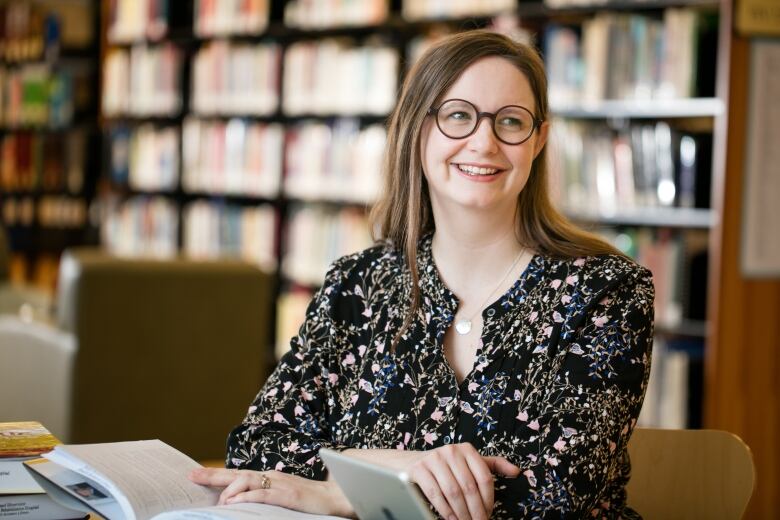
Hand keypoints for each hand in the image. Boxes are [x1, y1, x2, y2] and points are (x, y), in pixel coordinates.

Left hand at [188, 467, 353, 517]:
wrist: (336, 497)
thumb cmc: (308, 499)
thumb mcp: (281, 496)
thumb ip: (262, 496)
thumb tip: (237, 502)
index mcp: (268, 478)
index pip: (236, 474)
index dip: (214, 474)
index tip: (193, 474)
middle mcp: (271, 477)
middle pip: (237, 473)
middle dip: (212, 475)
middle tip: (191, 476)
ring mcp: (280, 484)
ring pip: (248, 481)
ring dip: (230, 489)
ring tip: (218, 500)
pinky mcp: (289, 495)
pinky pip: (264, 494)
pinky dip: (248, 497)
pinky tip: (236, 502)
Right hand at [405, 443, 518, 519]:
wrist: (409, 463)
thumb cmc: (444, 466)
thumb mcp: (469, 462)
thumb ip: (493, 465)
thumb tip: (517, 471)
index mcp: (467, 449)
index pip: (484, 477)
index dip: (488, 500)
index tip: (489, 514)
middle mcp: (451, 451)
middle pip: (469, 487)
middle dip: (475, 511)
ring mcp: (434, 458)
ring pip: (453, 492)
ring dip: (461, 513)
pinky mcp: (419, 468)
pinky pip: (436, 494)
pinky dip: (445, 510)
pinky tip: (450, 519)